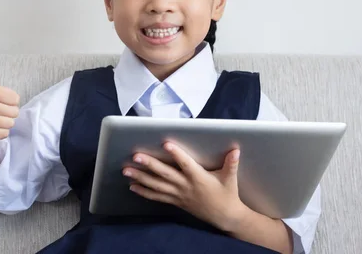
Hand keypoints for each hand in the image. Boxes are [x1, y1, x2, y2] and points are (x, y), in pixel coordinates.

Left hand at [123, 143, 248, 232]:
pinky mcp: (175, 201)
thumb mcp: (230, 179)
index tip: (166, 144)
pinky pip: (157, 196)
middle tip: (136, 156)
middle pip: (165, 174)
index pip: (186, 164)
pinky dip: (144, 191)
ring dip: (140, 177)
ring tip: (126, 170)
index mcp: (199, 178)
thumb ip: (231, 164)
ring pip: (156, 186)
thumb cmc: (227, 194)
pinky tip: (132, 186)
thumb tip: (235, 150)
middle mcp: (186, 186)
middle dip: (149, 165)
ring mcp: (179, 195)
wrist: (225, 217)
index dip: (176, 154)